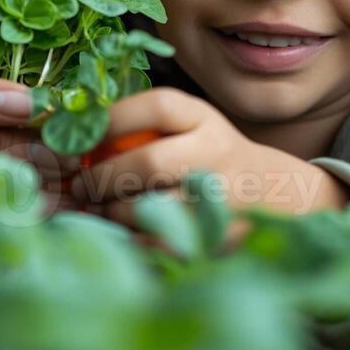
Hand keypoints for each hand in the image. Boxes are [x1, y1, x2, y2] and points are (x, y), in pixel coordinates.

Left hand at [68, 88, 348, 229]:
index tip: (82, 136)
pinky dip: (136, 240)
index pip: (158, 107)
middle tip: (83, 185)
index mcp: (204, 119)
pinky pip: (163, 243)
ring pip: (153, 208)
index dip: (113, 119)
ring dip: (117, 212)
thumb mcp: (189, 126)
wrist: (276, 193)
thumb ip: (141, 126)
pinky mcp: (218, 237)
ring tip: (105, 210)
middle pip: (150, 163)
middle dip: (103, 177)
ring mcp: (221, 199)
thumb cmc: (210, 155)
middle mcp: (217, 154)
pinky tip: (128, 233)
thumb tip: (73, 135)